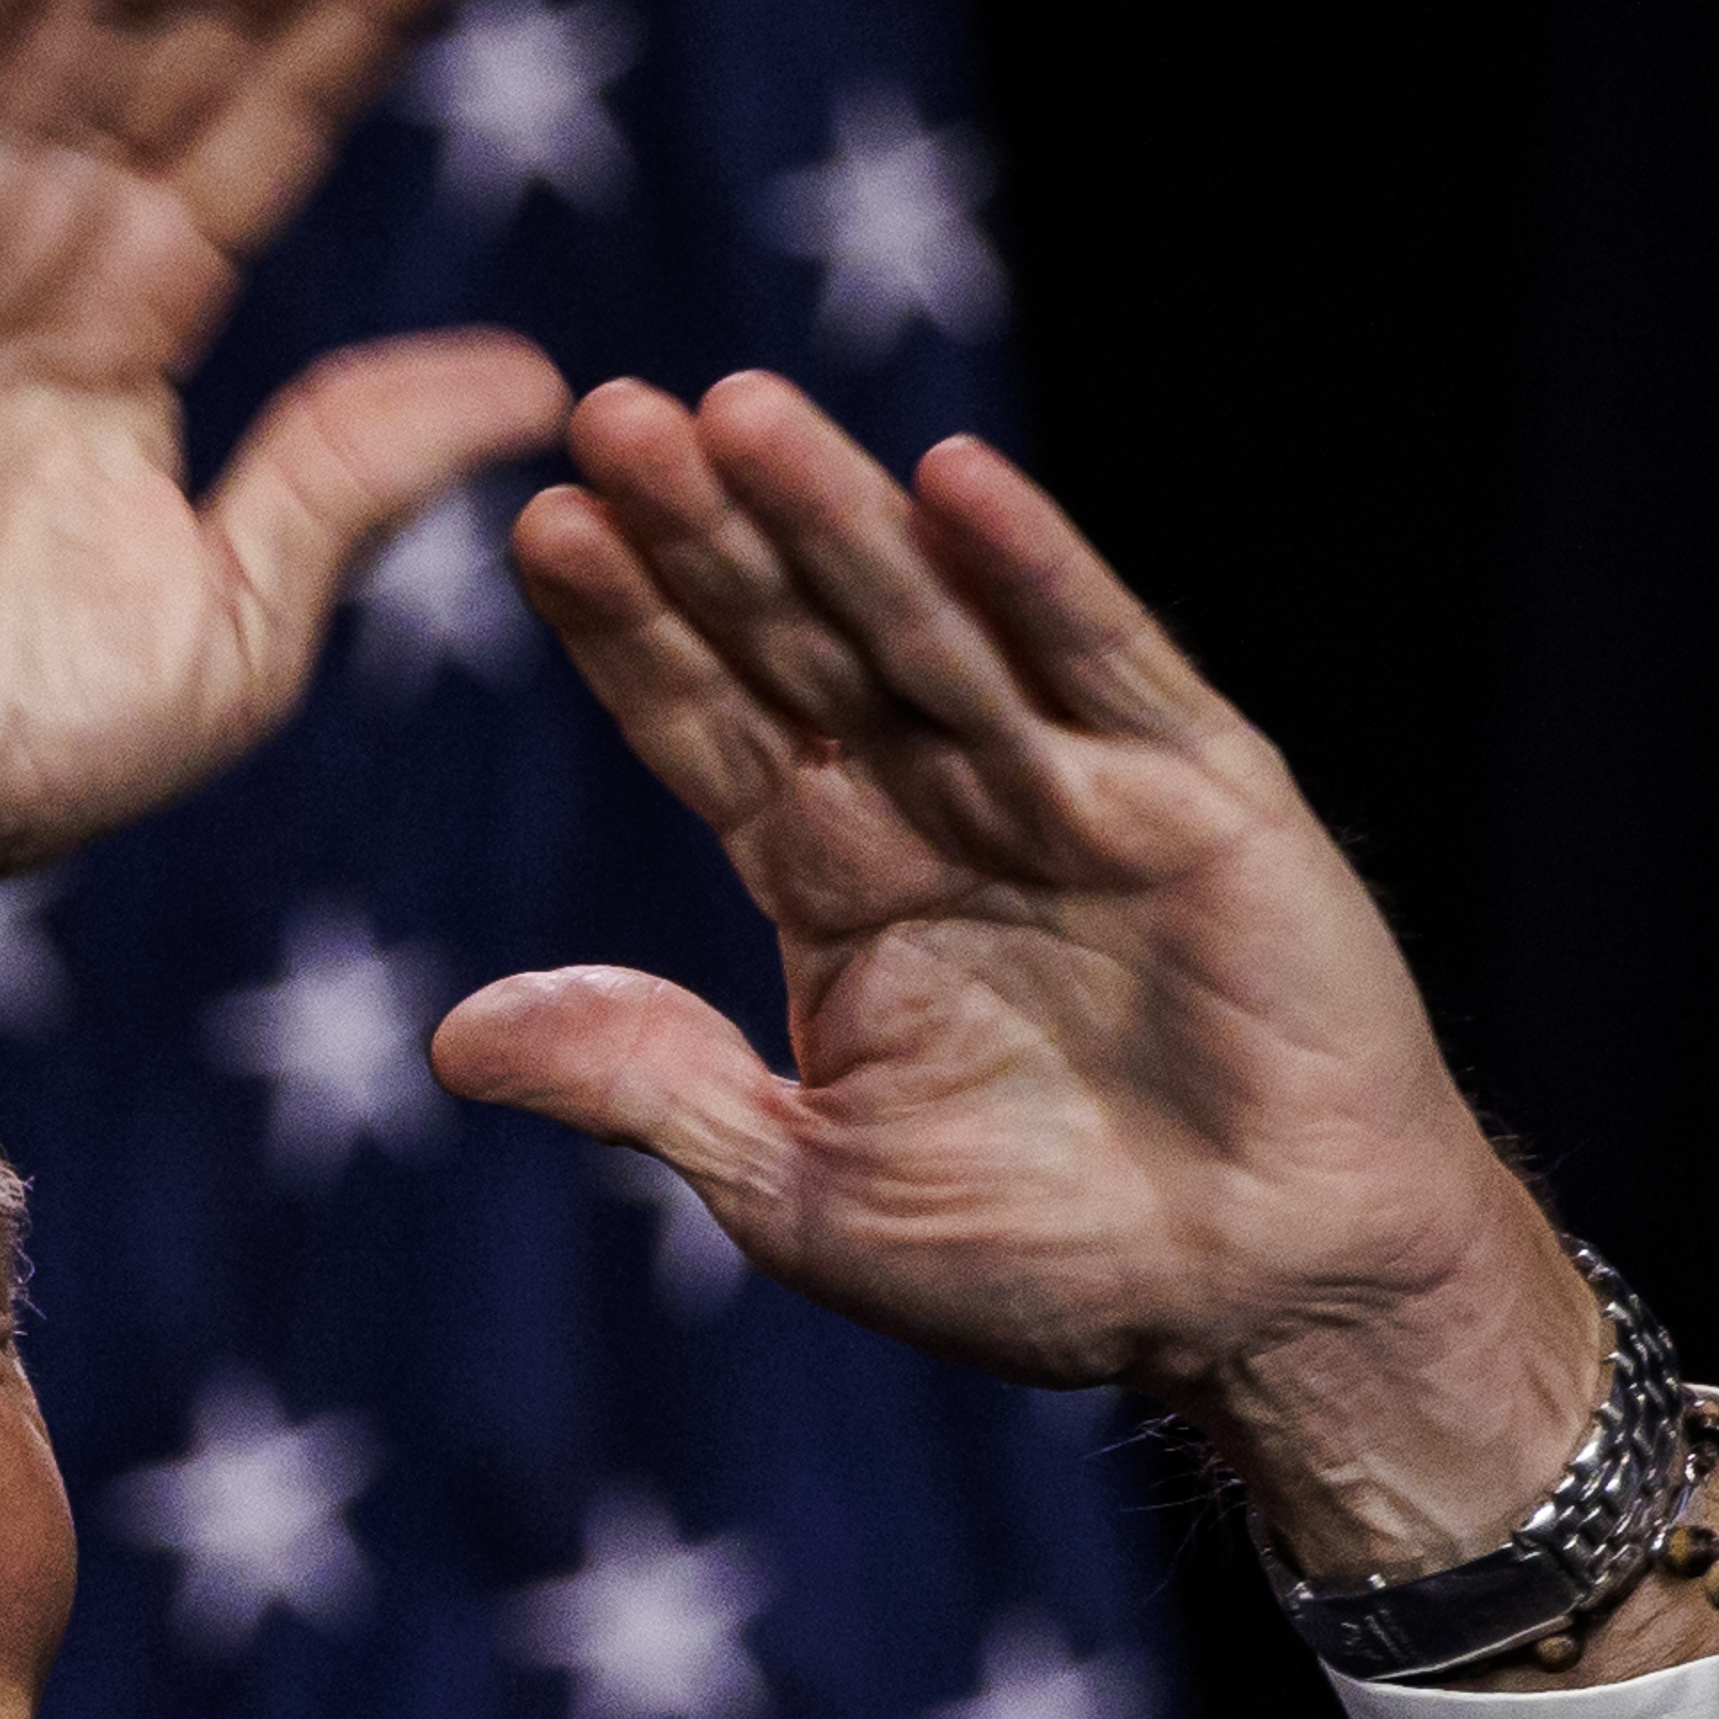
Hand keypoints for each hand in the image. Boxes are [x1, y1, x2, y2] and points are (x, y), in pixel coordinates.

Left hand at [439, 373, 1600, 1582]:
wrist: (1266, 1308)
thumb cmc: (1050, 1264)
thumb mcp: (808, 1190)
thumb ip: (653, 1088)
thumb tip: (453, 1037)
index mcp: (840, 888)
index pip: (712, 729)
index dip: (630, 635)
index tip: (540, 531)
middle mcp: (944, 808)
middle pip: (802, 645)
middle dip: (709, 538)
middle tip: (607, 415)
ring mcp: (1075, 786)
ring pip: (931, 626)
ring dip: (837, 520)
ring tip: (734, 410)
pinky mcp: (1201, 793)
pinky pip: (1106, 668)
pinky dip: (1033, 576)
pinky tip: (953, 485)